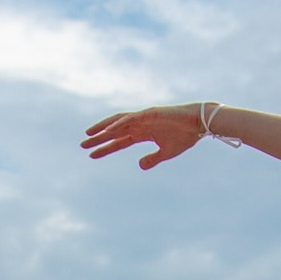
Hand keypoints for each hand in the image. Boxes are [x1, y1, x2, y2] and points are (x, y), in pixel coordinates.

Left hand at [80, 104, 208, 169]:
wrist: (198, 123)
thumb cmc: (185, 136)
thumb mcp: (166, 153)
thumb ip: (152, 159)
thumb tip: (139, 166)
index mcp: (143, 133)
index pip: (119, 141)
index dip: (105, 148)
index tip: (91, 154)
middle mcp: (139, 124)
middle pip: (114, 132)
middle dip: (98, 138)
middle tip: (82, 145)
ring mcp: (143, 117)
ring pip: (118, 122)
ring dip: (103, 128)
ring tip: (89, 134)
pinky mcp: (149, 113)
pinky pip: (131, 119)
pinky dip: (118, 124)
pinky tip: (108, 130)